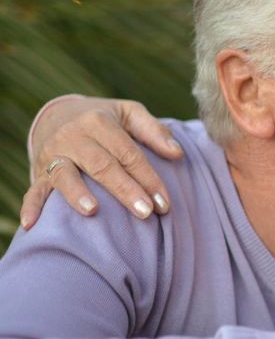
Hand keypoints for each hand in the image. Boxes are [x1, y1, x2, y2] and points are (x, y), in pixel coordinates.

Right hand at [21, 96, 181, 228]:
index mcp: (99, 122)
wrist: (57, 115)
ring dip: (78, 194)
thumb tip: (178, 153)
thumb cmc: (104, 118)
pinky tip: (31, 224)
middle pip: (102, 166)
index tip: (164, 203)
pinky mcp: (39, 171)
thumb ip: (154, 131)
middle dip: (125, 190)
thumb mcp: (129, 113)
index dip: (148, 178)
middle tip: (145, 212)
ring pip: (66, 175)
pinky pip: (34, 189)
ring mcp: (54, 155)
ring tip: (93, 211)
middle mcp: (74, 137)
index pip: (128, 154)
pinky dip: (31, 206)